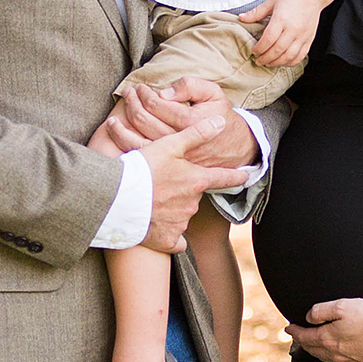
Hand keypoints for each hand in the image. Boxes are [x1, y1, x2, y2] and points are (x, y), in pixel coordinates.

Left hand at [93, 73, 257, 168]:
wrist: (234, 148)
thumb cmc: (221, 115)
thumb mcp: (214, 94)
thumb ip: (191, 86)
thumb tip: (164, 92)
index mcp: (191, 121)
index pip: (158, 105)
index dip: (145, 94)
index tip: (141, 88)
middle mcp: (181, 142)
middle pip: (145, 121)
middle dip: (133, 103)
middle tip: (129, 93)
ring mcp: (173, 158)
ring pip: (138, 139)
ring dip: (123, 122)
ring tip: (122, 108)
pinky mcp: (168, 168)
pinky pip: (140, 155)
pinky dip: (124, 141)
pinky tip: (117, 130)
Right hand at [140, 109, 250, 251]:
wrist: (116, 198)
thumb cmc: (141, 168)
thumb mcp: (169, 145)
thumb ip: (197, 133)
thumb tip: (221, 122)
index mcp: (196, 181)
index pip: (225, 178)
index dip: (237, 176)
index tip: (246, 176)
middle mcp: (193, 204)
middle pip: (195, 195)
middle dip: (184, 190)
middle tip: (163, 183)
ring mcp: (180, 223)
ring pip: (183, 214)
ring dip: (173, 209)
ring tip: (152, 201)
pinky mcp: (166, 240)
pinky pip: (174, 239)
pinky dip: (168, 234)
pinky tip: (157, 227)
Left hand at [238, 0, 339, 71]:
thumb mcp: (271, 2)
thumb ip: (256, 12)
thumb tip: (241, 18)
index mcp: (282, 19)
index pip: (268, 39)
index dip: (260, 48)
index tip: (254, 51)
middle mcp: (293, 29)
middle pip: (278, 50)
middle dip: (266, 58)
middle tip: (259, 61)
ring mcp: (302, 35)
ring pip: (289, 56)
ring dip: (277, 62)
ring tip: (269, 63)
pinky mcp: (309, 39)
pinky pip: (300, 56)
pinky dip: (291, 62)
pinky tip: (283, 62)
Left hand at [287, 296, 362, 361]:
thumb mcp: (342, 306)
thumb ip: (321, 311)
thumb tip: (308, 317)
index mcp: (328, 340)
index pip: (305, 337)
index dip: (295, 331)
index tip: (288, 327)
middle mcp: (337, 355)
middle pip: (314, 350)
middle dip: (303, 342)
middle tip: (297, 337)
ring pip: (327, 358)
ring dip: (317, 351)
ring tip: (313, 345)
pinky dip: (333, 356)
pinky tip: (336, 354)